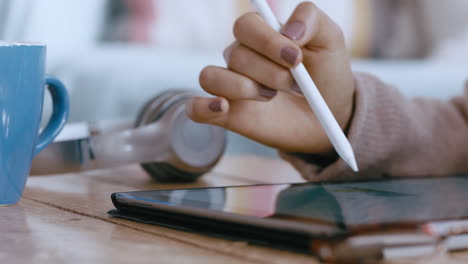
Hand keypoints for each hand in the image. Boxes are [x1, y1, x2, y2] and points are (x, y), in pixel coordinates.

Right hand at [186, 2, 354, 153]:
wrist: (328, 116)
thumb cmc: (326, 76)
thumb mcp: (330, 41)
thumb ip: (312, 20)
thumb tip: (287, 30)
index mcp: (261, 37)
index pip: (245, 26)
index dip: (267, 41)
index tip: (296, 59)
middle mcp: (240, 58)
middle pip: (234, 54)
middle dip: (269, 71)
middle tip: (296, 85)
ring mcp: (230, 86)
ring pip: (210, 76)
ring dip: (243, 88)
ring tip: (271, 97)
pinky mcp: (225, 114)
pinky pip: (194, 108)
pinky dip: (204, 107)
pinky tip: (224, 108)